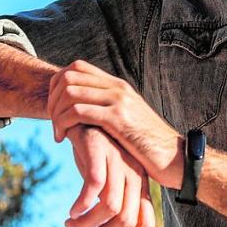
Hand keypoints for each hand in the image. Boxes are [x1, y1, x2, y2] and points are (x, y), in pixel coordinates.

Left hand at [48, 60, 184, 189]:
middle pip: (68, 77)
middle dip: (52, 99)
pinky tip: (64, 139)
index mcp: (118, 85)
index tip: (55, 109)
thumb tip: (86, 111)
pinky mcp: (118, 119)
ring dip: (55, 114)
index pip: (77, 67)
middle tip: (53, 123)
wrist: (174, 159)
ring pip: (70, 93)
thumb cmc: (148, 147)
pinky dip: (63, 123)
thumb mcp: (128, 121)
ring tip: (58, 134)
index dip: (57, 84)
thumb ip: (109, 111)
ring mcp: (118, 101)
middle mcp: (118, 88)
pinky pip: (78, 111)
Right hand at [64, 124, 155, 226]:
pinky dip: (81, 206)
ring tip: (72, 224)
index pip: (146, 225)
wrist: (83, 116)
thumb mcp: (108, 183)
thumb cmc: (95, 155)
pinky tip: (71, 211)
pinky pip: (94, 188)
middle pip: (127, 221)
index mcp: (140, 185)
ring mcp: (119, 163)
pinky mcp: (101, 152)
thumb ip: (115, 207)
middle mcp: (134, 175)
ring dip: (88, 224)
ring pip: (111, 207)